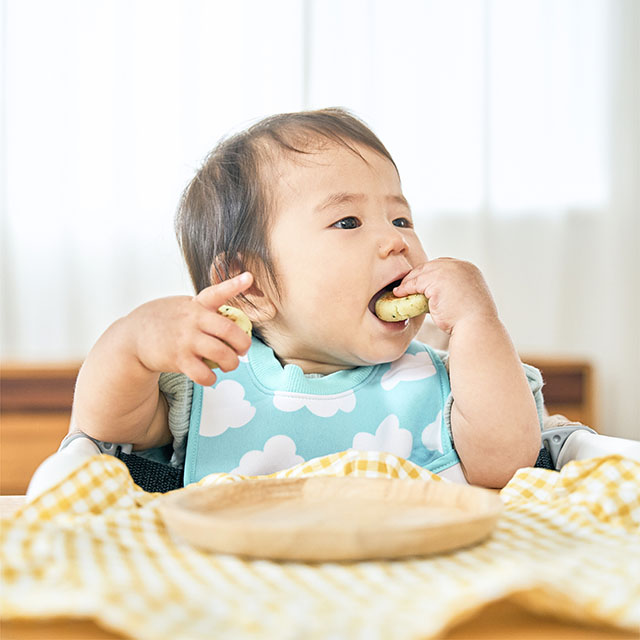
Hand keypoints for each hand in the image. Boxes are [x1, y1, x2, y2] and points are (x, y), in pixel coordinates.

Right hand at [126, 272, 253, 384]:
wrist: (132, 337)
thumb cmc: (162, 321)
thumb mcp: (181, 306)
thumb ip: (204, 311)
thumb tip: (232, 323)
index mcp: (196, 305)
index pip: (217, 292)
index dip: (234, 285)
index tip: (248, 278)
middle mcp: (193, 321)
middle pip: (230, 331)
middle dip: (243, 344)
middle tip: (242, 350)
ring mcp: (186, 340)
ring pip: (222, 354)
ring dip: (231, 363)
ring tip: (228, 364)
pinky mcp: (178, 359)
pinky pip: (203, 374)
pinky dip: (211, 378)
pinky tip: (209, 376)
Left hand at [393, 258, 497, 333]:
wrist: (476, 327)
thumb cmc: (471, 320)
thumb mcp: (463, 299)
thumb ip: (449, 291)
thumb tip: (430, 296)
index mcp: (469, 269)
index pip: (443, 265)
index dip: (429, 273)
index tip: (419, 282)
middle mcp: (459, 266)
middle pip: (430, 266)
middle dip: (416, 276)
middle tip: (405, 286)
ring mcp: (448, 271)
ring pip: (421, 273)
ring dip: (408, 282)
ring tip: (400, 291)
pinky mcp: (436, 280)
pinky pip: (415, 283)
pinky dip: (405, 288)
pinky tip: (399, 294)